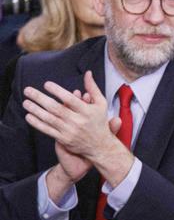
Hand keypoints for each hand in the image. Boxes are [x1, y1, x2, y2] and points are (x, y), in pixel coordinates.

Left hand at [23, 71, 132, 185]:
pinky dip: (37, 123)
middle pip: (56, 108)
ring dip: (35, 110)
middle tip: (27, 90)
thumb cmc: (99, 122)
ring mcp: (70, 131)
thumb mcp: (101, 104)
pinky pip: (48, 130)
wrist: (101, 146)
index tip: (47, 84)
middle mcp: (78, 121)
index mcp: (87, 111)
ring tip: (26, 102)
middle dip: (40, 98)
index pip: (70, 99)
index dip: (57, 91)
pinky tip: (29, 116)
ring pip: (49, 119)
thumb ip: (93, 88)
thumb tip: (88, 73)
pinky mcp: (64, 140)